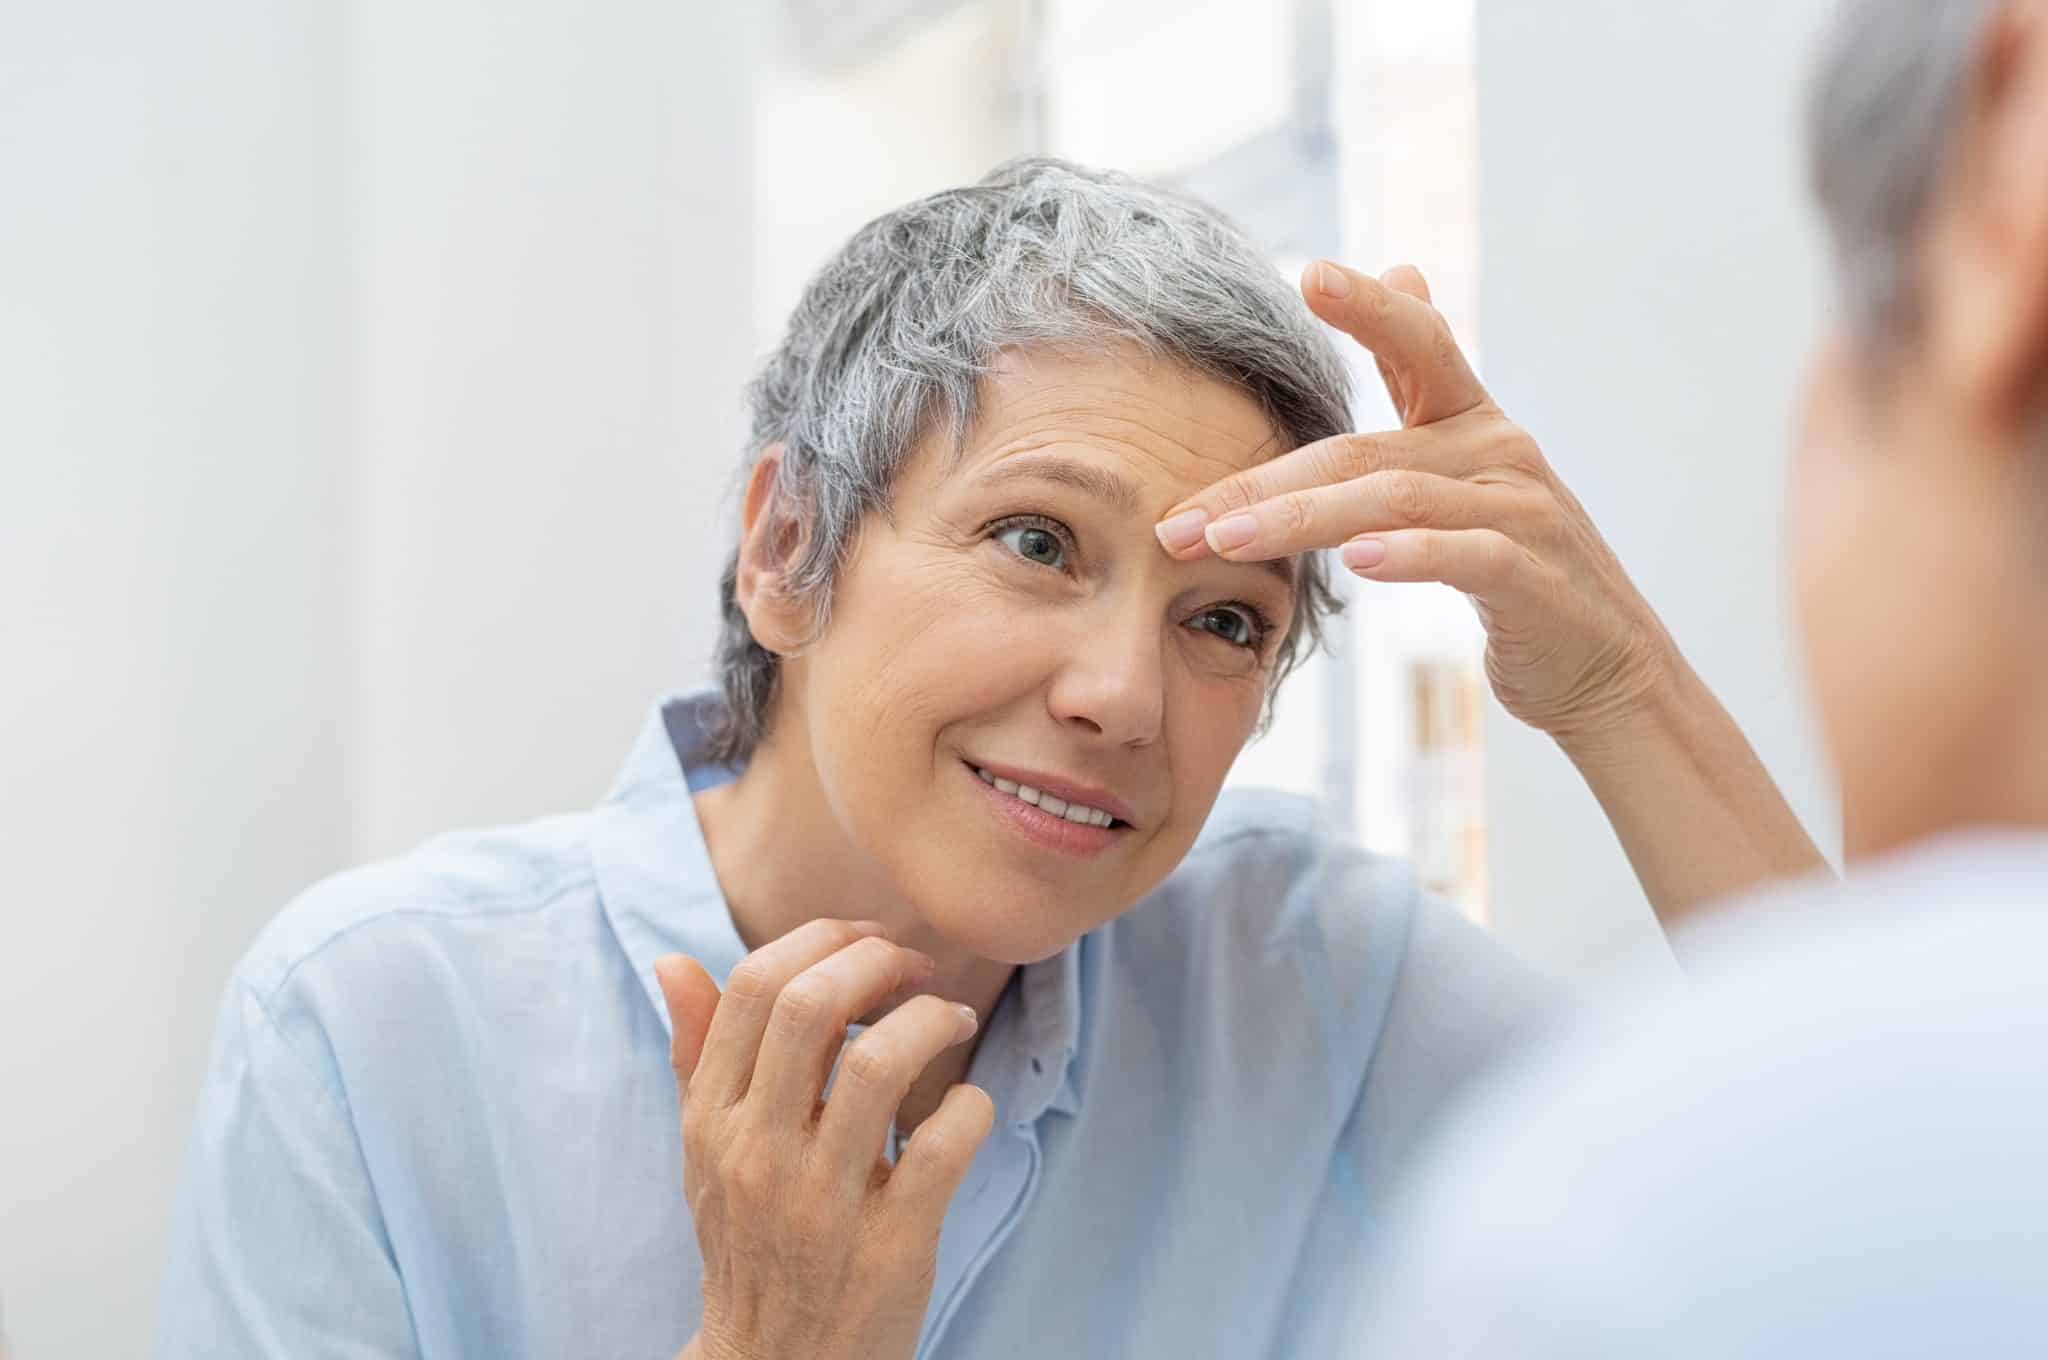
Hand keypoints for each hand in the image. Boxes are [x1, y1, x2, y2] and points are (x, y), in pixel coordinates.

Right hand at [657, 920, 993, 1359]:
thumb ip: (695, 1055)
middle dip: (878, 964)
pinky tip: (965, 1107)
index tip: (869, 943)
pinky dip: (970, 1106)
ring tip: (950, 1020)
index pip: (754, 988)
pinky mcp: (891, 1244)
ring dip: (931, 1020)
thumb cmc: (749, 1241)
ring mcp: (823, 1202)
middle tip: (918, 969)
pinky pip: (942, 1145)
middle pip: (813, 1007)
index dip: (822, 940)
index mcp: (712, 1120)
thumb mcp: (706, 1152)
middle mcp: (757, 1154)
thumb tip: (677, 963)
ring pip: (881, 1064)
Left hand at [1156, 260, 1674, 743]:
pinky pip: (1463, 556)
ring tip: (1225, 542)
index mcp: (1473, 422)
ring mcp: (1521, 512)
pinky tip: (1356, 564)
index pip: (1420, 346)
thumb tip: (1401, 268)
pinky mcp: (1534, 578)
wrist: (1604, 665)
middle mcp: (1499, 451)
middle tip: (1179, 520)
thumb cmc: (1515, 570)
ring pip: (1394, 501)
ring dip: (1298, 522)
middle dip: (1261, 484)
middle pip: (1362, 452)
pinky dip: (1409, 558)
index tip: (1310, 275)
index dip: (1370, 310)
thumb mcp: (1467, 466)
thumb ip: (1425, 380)